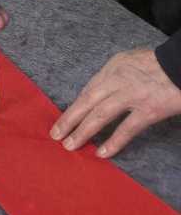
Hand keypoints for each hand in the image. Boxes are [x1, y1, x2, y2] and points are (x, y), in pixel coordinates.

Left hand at [51, 48, 180, 157]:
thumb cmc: (159, 64)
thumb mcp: (130, 61)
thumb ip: (114, 75)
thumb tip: (101, 92)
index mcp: (112, 67)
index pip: (87, 90)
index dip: (74, 107)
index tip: (64, 120)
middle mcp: (117, 79)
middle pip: (86, 101)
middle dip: (69, 119)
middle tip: (55, 134)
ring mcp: (132, 95)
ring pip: (100, 115)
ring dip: (83, 131)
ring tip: (70, 145)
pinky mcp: (148, 109)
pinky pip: (126, 129)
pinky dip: (113, 142)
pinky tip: (102, 152)